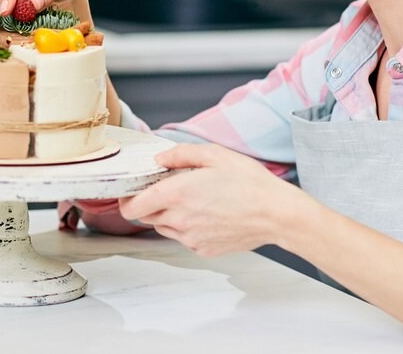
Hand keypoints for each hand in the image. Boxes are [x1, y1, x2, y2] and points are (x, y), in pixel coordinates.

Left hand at [118, 144, 310, 256]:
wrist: (276, 214)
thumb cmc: (249, 182)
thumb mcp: (215, 155)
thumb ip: (180, 154)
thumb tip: (159, 159)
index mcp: (176, 194)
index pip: (133, 207)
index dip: (126, 200)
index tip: (129, 192)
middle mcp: (179, 219)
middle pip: (146, 217)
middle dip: (149, 203)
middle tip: (166, 189)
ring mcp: (190, 238)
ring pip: (163, 228)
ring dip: (168, 215)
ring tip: (192, 200)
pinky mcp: (203, 249)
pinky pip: (183, 238)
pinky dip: (186, 227)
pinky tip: (206, 213)